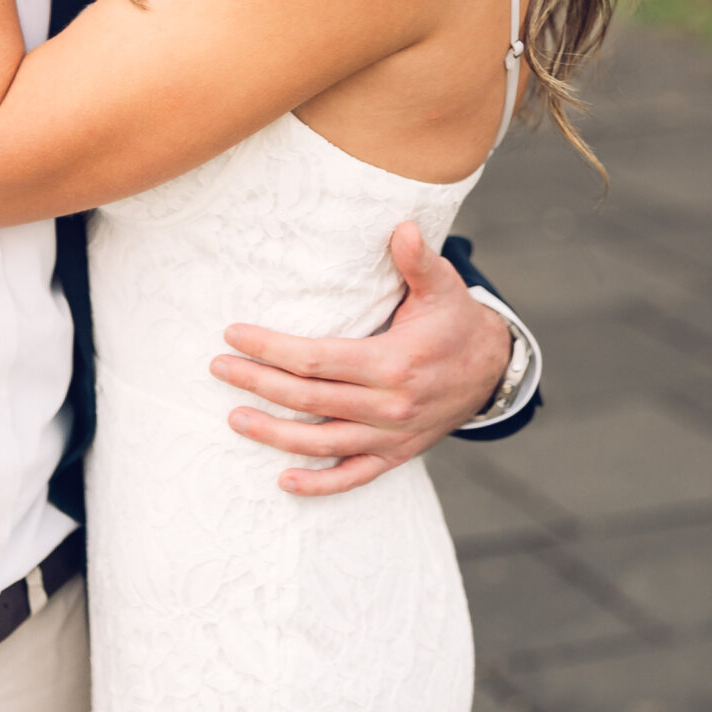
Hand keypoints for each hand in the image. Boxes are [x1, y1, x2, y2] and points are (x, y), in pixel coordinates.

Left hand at [209, 222, 511, 495]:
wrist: (492, 369)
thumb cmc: (455, 320)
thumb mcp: (443, 285)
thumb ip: (418, 259)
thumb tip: (403, 226)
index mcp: (395, 363)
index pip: (317, 359)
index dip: (271, 348)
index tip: (233, 334)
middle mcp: (391, 405)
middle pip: (310, 399)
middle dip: (258, 384)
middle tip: (219, 367)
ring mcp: (393, 436)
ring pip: (323, 443)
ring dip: (275, 435)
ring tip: (235, 418)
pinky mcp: (397, 454)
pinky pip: (354, 476)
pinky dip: (319, 485)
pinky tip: (283, 481)